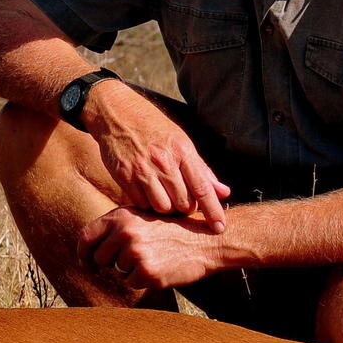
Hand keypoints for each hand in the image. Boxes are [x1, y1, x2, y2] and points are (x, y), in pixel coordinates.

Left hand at [81, 206, 226, 290]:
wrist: (205, 240)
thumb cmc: (172, 228)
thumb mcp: (142, 216)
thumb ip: (116, 226)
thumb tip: (89, 248)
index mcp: (121, 216)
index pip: (87, 236)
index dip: (83, 252)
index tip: (85, 261)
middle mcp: (125, 233)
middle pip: (100, 258)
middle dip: (111, 262)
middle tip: (133, 258)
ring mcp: (136, 254)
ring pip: (118, 272)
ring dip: (131, 270)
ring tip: (154, 256)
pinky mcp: (148, 272)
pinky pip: (132, 282)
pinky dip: (142, 279)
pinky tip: (160, 266)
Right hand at [83, 82, 230, 230]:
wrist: (118, 114)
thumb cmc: (154, 128)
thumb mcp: (182, 142)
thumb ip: (202, 170)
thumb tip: (224, 193)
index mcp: (182, 151)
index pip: (202, 189)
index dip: (213, 211)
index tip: (220, 227)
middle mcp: (163, 161)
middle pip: (183, 204)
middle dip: (186, 208)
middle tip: (182, 200)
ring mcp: (142, 169)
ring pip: (162, 207)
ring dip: (166, 208)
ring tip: (164, 196)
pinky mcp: (124, 176)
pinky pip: (141, 204)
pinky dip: (147, 204)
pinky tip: (147, 193)